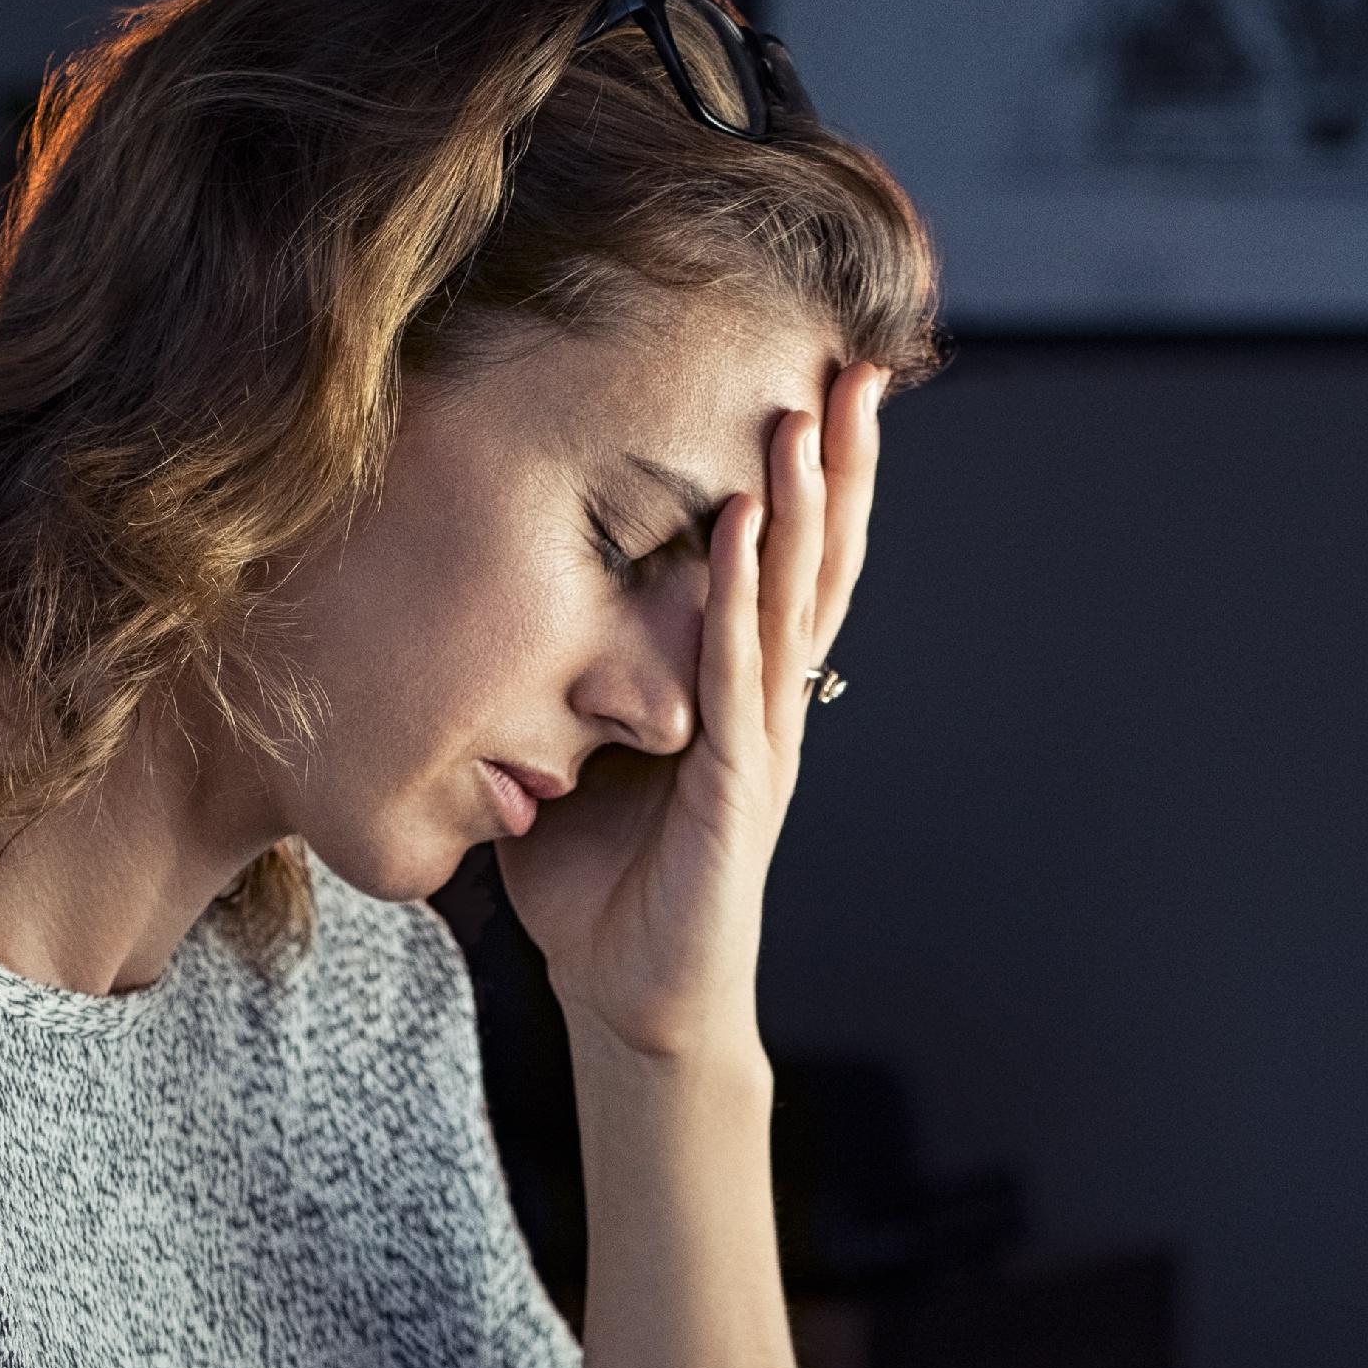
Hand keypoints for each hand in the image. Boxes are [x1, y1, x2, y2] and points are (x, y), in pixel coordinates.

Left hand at [496, 361, 884, 1062]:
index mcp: (742, 692)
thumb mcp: (576, 758)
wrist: (634, 1001)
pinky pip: (740, 671)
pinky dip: (742, 594)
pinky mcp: (737, 785)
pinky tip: (744, 526)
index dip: (815, 481)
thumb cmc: (606, 889)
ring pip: (795, 600)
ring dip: (804, 505)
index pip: (790, 565)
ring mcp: (762, 741)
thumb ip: (569, 683)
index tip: (827, 386)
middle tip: (863, 367)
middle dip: (841, 463)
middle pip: (821, 562)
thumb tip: (505, 608)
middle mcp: (770, 704)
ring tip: (814, 415)